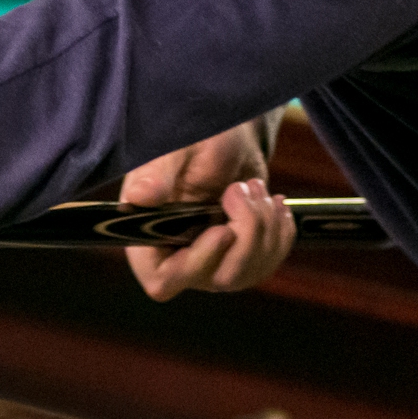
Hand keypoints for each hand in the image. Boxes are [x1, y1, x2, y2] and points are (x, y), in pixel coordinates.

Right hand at [120, 122, 294, 300]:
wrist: (228, 139)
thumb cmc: (193, 139)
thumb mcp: (174, 153)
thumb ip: (156, 176)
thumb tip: (138, 197)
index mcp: (149, 236)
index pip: (163, 280)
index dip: (196, 264)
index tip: (222, 230)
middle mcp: (179, 256)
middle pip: (218, 278)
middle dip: (246, 233)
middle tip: (244, 189)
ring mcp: (212, 262)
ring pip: (248, 273)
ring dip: (264, 227)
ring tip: (256, 187)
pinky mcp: (241, 258)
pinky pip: (267, 264)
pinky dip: (279, 233)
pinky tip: (274, 203)